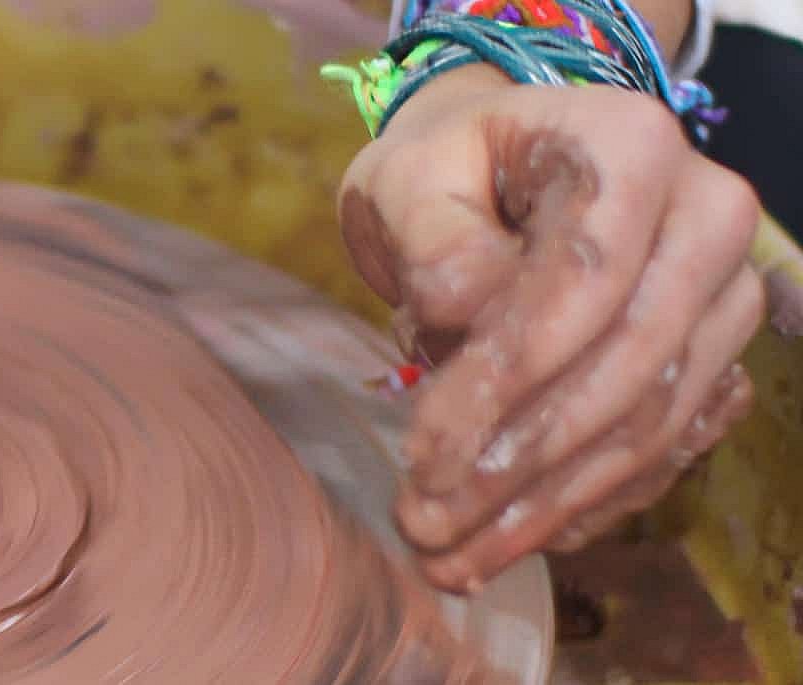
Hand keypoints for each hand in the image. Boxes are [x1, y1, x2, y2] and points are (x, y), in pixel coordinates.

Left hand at [340, 66, 763, 592]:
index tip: (422, 460)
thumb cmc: (445, 168)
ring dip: (548, 504)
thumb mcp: (407, 176)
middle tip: (426, 528)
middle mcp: (708, 219)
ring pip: (650, 424)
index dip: (501, 387)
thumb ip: (433, 238)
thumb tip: (467, 311)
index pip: (579, 289)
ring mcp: (724, 295)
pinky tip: (520, 537)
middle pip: (626, 370)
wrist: (496, 168)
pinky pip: (669, 446)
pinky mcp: (717, 357)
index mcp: (635, 148)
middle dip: (519, 467)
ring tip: (453, 554)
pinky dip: (592, 502)